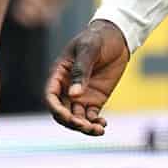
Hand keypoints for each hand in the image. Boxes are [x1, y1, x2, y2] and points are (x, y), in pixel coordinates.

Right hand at [45, 19, 129, 135]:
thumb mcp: (88, 49)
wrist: (117, 37)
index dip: (56, 110)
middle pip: (62, 113)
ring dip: (85, 128)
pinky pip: (91, 117)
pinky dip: (95, 124)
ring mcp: (81, 96)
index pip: (51, 97)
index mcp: (59, 75)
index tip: (69, 117)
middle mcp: (67, 88)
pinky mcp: (95, 100)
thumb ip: (81, 70)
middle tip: (86, 126)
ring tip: (98, 129)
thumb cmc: (97, 38)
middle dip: (72, 123)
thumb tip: (74, 94)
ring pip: (77, 119)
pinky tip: (103, 125)